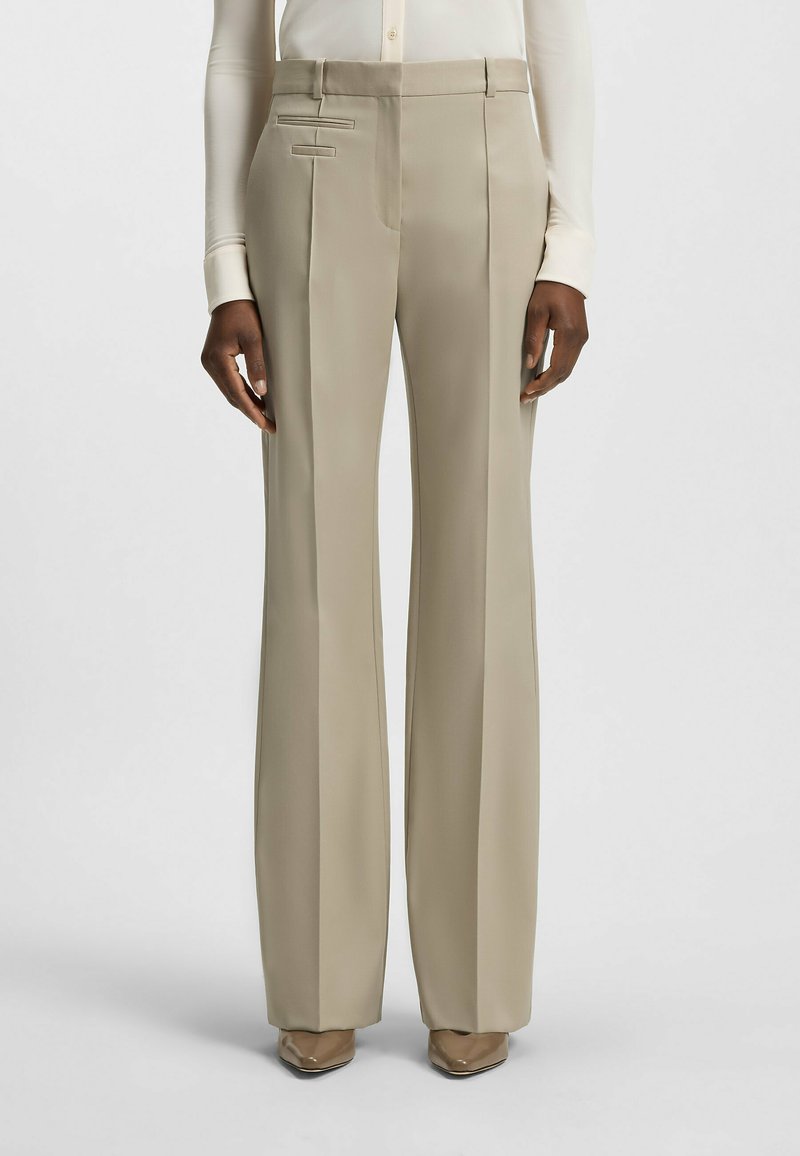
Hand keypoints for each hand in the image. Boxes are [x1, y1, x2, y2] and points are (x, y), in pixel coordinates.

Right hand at [201, 300, 274, 431]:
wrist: (228, 297)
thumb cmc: (243, 313)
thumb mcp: (254, 338)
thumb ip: (257, 365)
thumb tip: (262, 392)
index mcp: (218, 360)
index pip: (237, 393)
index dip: (252, 411)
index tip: (265, 424)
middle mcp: (210, 364)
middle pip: (231, 396)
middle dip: (250, 412)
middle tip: (268, 425)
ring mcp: (210, 363)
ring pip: (229, 391)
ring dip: (246, 404)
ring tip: (264, 416)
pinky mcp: (213, 361)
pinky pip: (228, 382)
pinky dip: (241, 392)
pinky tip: (254, 399)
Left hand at [521, 281, 588, 402]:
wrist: (566, 276)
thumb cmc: (549, 290)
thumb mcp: (536, 312)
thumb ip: (533, 339)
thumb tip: (530, 364)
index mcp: (569, 334)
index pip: (557, 369)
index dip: (542, 383)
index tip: (528, 391)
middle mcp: (579, 339)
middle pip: (563, 373)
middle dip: (545, 387)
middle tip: (527, 397)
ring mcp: (581, 338)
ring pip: (567, 369)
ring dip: (551, 382)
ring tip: (534, 391)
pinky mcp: (580, 336)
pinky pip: (569, 361)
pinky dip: (557, 372)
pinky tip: (545, 377)